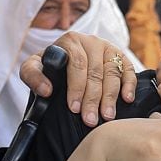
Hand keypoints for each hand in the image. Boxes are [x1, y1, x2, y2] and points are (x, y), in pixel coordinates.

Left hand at [20, 31, 139, 124]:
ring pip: (112, 73)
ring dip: (110, 97)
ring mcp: (108, 48)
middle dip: (93, 98)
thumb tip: (46, 90)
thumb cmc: (50, 67)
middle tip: (90, 120)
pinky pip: (128, 69)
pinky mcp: (121, 56)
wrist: (65, 61)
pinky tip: (126, 99)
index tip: (74, 108)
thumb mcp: (34, 67)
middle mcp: (91, 41)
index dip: (76, 87)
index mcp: (70, 41)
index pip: (77, 64)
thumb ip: (32, 75)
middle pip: (95, 72)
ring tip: (107, 116)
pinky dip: (129, 84)